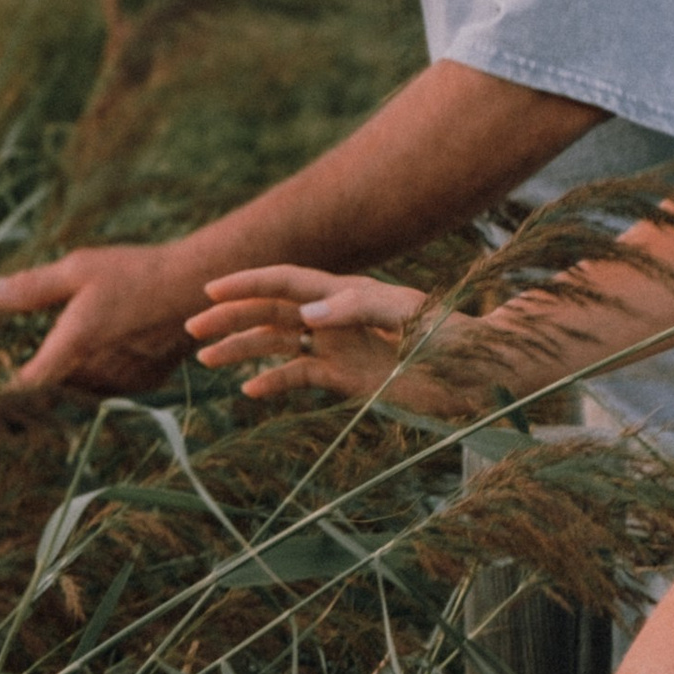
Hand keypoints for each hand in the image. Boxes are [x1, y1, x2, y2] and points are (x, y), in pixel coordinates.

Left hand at [0, 241, 212, 391]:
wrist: (198, 286)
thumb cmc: (136, 272)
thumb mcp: (79, 269)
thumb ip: (31, 287)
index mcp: (74, 344)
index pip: (28, 386)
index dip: (7, 388)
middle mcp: (98, 372)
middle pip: (53, 393)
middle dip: (40, 380)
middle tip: (26, 357)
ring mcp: (124, 382)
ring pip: (82, 393)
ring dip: (69, 381)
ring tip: (66, 356)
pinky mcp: (146, 384)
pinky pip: (110, 390)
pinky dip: (99, 378)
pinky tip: (99, 354)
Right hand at [189, 265, 434, 404]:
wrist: (480, 373)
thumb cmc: (452, 337)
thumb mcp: (409, 317)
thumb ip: (357, 309)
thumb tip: (306, 317)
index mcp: (346, 292)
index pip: (286, 282)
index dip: (248, 283)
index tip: (210, 289)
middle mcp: (336, 315)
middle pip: (272, 312)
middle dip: (231, 317)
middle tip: (192, 329)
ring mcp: (340, 346)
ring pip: (279, 344)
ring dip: (242, 349)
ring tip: (206, 360)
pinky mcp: (347, 377)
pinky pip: (300, 376)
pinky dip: (274, 382)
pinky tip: (250, 391)